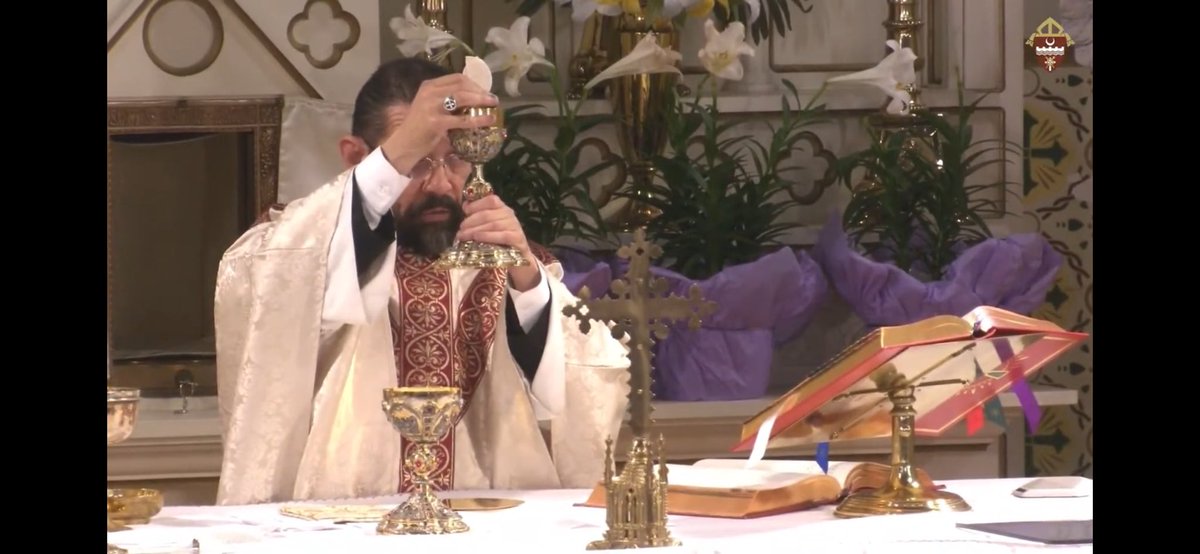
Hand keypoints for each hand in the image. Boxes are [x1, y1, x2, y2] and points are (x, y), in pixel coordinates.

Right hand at [379, 74, 497, 174]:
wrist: (403, 145)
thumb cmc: (419, 128)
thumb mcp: (431, 107)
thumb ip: (446, 100)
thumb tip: (472, 99)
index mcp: (428, 86)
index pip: (456, 78)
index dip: (474, 83)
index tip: (485, 91)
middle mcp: (429, 92)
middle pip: (462, 85)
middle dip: (480, 91)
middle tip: (493, 99)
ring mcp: (432, 106)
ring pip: (462, 98)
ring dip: (481, 100)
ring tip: (493, 106)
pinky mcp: (436, 122)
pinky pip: (462, 119)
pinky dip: (478, 119)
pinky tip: (488, 120)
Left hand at [457, 196, 539, 290]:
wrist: (518, 257)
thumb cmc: (499, 240)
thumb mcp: (489, 225)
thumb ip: (478, 215)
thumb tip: (465, 205)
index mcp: (502, 208)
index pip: (491, 200)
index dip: (476, 204)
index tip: (465, 211)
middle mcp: (510, 215)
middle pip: (488, 214)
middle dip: (471, 221)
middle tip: (460, 229)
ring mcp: (515, 226)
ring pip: (493, 225)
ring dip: (475, 230)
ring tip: (464, 236)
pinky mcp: (517, 239)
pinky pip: (502, 236)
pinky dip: (488, 236)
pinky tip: (477, 238)